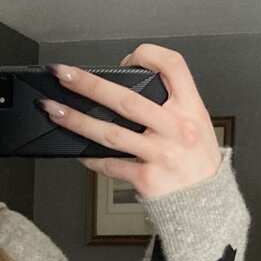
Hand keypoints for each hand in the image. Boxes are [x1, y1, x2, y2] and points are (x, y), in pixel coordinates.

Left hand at [42, 44, 222, 199]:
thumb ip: (169, 105)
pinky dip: (90, 157)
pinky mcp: (146, 179)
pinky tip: (76, 150)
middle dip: (89, 84)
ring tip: (54, 109)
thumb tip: (123, 90)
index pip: (173, 66)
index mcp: (191, 108)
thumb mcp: (197, 124)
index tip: (125, 60)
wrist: (207, 205)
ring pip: (111, 133)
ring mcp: (160, 154)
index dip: (147, 55)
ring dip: (77, 120)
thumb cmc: (198, 163)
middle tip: (63, 74)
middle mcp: (176, 129)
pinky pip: (110, 164)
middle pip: (127, 99)